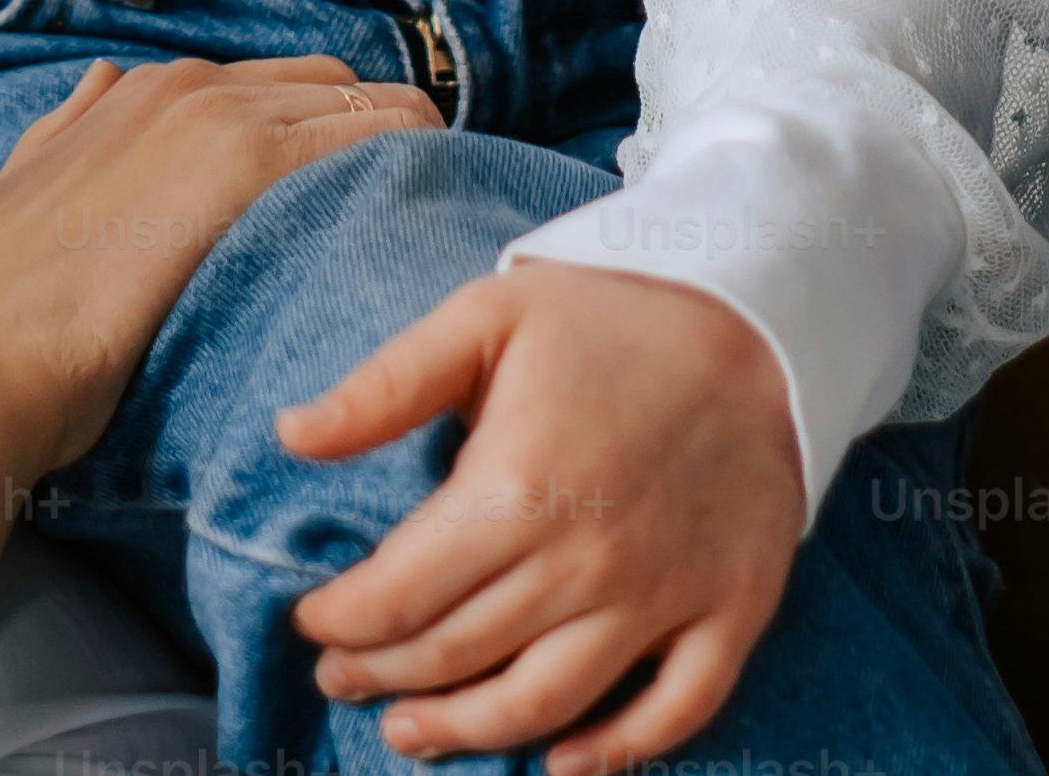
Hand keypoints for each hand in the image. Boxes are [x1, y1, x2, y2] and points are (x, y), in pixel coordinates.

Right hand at [0, 56, 426, 472]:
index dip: (330, 138)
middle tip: (403, 223)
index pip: (285, 87)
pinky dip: (414, 179)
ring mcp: (220, 116)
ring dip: (410, 162)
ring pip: (376, 105)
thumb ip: (71, 133)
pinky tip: (421, 244)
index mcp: (146, 91)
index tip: (355, 198)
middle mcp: (188, 84)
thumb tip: (100, 84)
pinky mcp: (250, 163)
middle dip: (381, 140)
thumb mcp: (25, 189)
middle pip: (341, 85)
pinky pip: (382, 141)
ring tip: (425, 241)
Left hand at [282, 263, 807, 775]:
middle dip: (384, 674)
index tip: (314, 621)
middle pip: (458, 653)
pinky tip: (561, 762)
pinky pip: (675, 711)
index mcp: (518, 486)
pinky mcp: (729, 612)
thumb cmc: (610, 317)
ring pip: (546, 702)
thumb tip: (289, 436)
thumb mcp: (487, 317)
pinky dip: (617, 753)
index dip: (342, 620)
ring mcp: (664, 595)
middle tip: (345, 676)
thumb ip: (385, 385)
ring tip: (411, 733)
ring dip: (468, 731)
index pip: (400, 593)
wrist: (759, 321)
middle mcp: (587, 559)